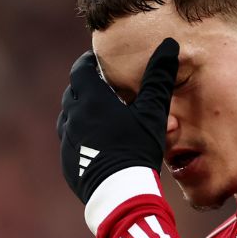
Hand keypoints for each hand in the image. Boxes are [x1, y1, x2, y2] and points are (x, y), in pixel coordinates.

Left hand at [56, 37, 177, 203]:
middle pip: (73, 93)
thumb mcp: (152, 112)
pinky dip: (80, 137)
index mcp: (90, 99)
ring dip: (81, 113)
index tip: (99, 62)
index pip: (80, 69)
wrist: (119, 192)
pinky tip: (96, 144)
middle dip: (86, 88)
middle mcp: (73, 117)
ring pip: (69, 118)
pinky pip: (70, 142)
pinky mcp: (67, 162)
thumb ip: (158, 78)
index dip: (89, 63)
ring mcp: (67, 141)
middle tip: (103, 89)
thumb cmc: (137, 148)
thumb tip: (169, 45)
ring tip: (99, 116)